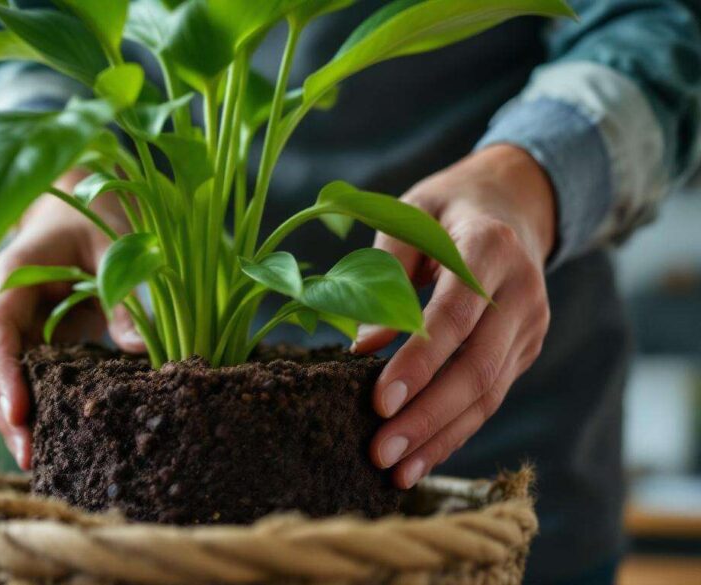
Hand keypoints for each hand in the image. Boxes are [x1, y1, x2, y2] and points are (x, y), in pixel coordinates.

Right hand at [0, 171, 144, 469]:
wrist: (76, 202)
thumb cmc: (94, 215)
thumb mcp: (115, 247)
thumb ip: (123, 295)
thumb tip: (140, 352)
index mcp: (11, 277)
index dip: (4, 375)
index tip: (21, 413)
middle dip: (7, 414)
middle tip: (32, 457)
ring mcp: (5, 326)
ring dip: (13, 421)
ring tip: (38, 462)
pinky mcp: (23, 341)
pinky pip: (18, 380)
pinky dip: (28, 410)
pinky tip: (47, 441)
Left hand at [353, 145, 555, 488]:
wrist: (513, 204)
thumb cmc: (445, 210)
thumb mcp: (410, 216)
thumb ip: (387, 273)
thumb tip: (365, 345)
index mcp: (490, 249)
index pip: (455, 316)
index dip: (418, 361)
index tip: (379, 400)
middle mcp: (522, 291)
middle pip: (477, 367)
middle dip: (426, 416)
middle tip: (379, 452)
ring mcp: (530, 325)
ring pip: (488, 393)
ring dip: (440, 437)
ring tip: (395, 471)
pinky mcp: (524, 350)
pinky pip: (490, 398)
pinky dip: (454, 432)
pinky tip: (420, 459)